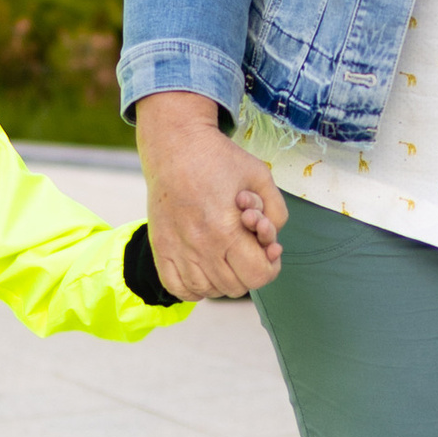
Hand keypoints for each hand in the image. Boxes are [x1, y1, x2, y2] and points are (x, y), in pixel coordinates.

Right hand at [136, 90, 285, 300]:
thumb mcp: (262, 177)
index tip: (267, 250)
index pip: (257, 277)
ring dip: (222, 280)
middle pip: (234, 287)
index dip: (270, 267)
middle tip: (245, 248)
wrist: (176, 145)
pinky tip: (203, 268)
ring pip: (207, 291)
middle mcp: (200, 246)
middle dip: (248, 271)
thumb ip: (277, 213)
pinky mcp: (160, 247)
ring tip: (225, 256)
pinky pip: (177, 287)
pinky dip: (193, 287)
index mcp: (227, 230)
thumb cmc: (220, 159)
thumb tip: (271, 245)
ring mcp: (177, 249)